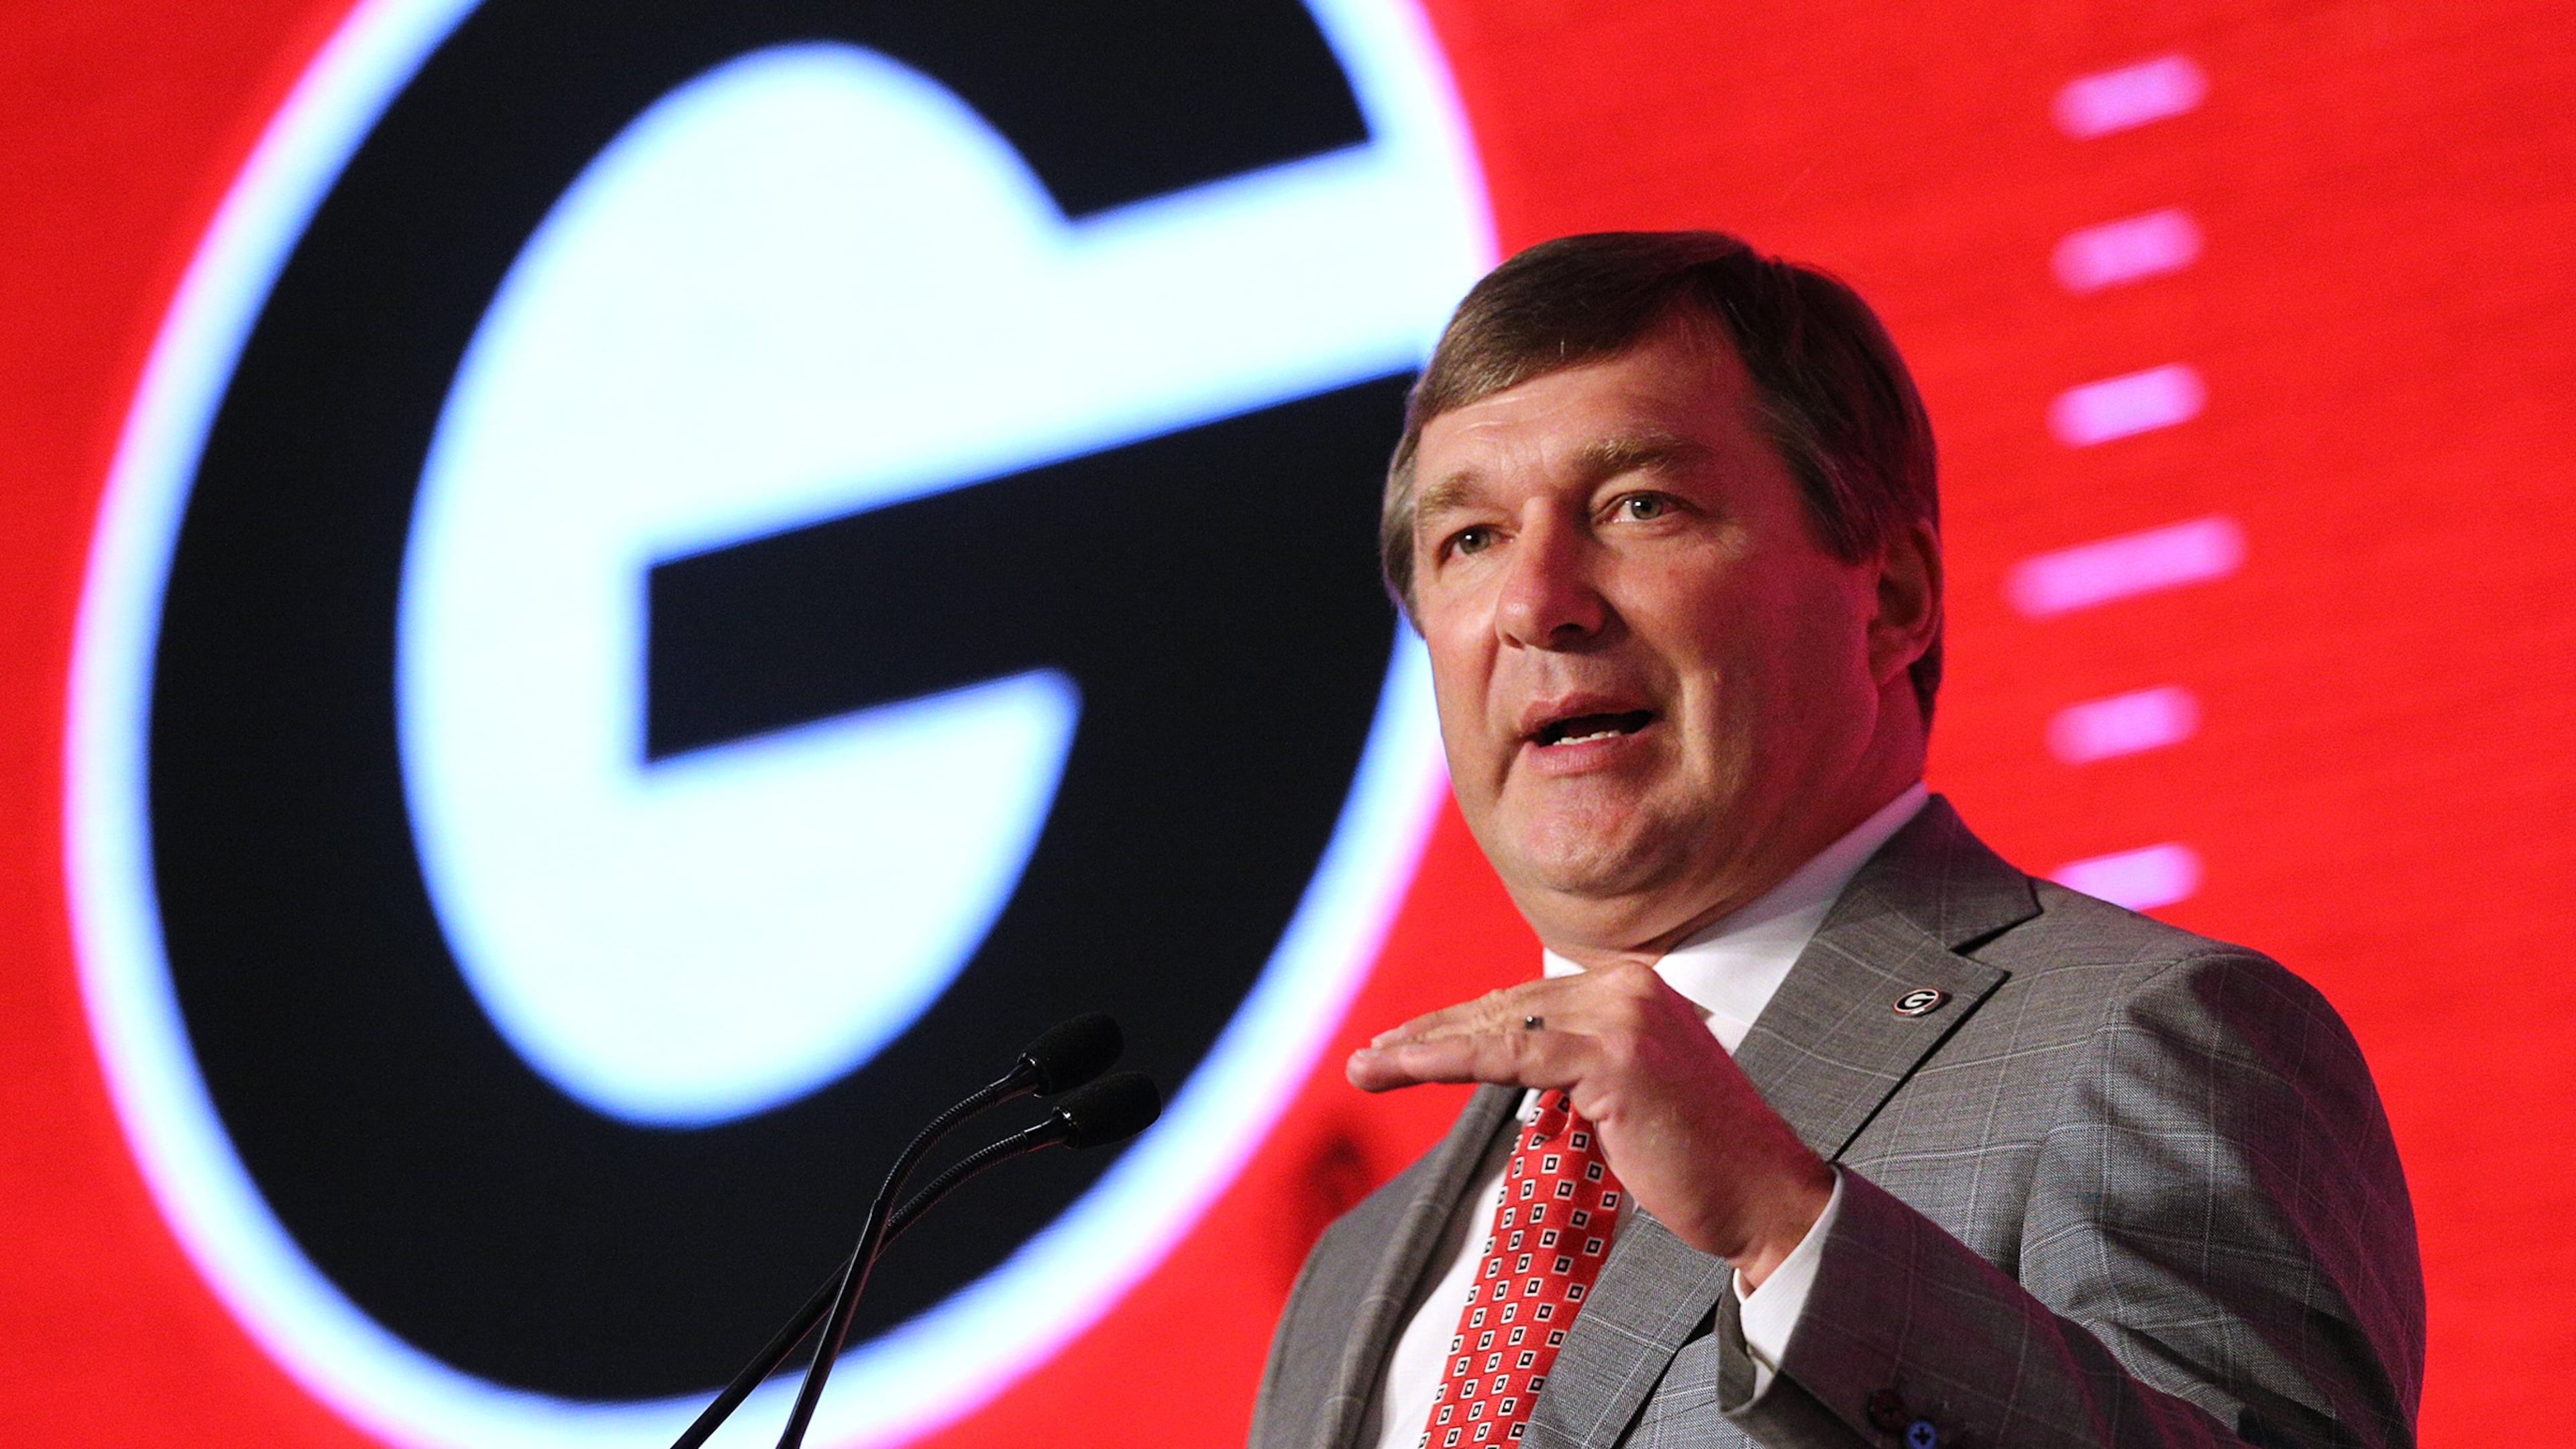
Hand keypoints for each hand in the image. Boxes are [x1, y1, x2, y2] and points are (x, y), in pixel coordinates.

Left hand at [1347, 963, 1833, 1286]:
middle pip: (1503, 1010)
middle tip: (1367, 1058)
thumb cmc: (1696, 1159)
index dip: (1457, 1025)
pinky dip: (1450, 1060)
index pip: (1523, 1004)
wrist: (1765, 1196)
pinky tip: (1406, 1066)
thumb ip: (1575, 1067)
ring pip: (1497, 1029)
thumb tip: (1507, 1065)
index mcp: (1631, 986)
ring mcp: (1622, 1016)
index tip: (1402, 1046)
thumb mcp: (1626, 1093)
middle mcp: (1627, 986)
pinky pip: (1512, 1056)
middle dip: (1428, 1035)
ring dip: (1421, 1048)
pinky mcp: (1615, 1056)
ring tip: (1368, 1066)